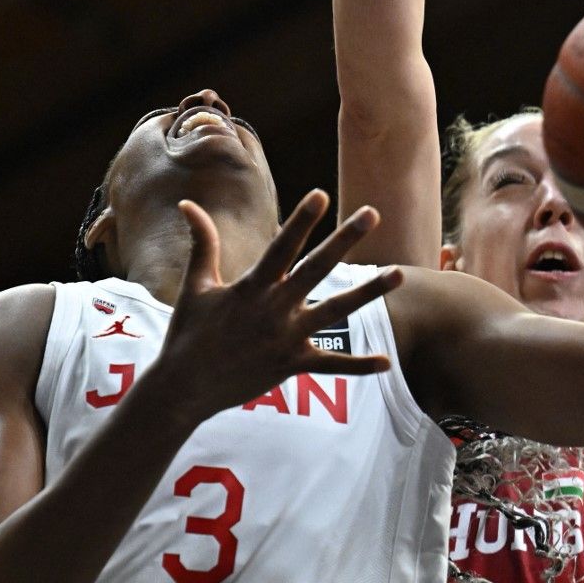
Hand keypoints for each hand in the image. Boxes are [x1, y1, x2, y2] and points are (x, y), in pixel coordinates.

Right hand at [155, 189, 402, 421]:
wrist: (184, 388)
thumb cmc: (189, 333)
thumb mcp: (195, 286)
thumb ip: (203, 243)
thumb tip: (188, 204)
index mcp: (251, 287)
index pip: (282, 246)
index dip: (301, 220)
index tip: (321, 194)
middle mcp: (273, 309)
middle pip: (317, 268)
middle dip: (345, 239)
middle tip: (372, 213)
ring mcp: (286, 338)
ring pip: (336, 311)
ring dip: (368, 292)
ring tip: (399, 274)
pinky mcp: (292, 366)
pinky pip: (331, 365)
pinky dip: (358, 365)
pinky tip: (386, 362)